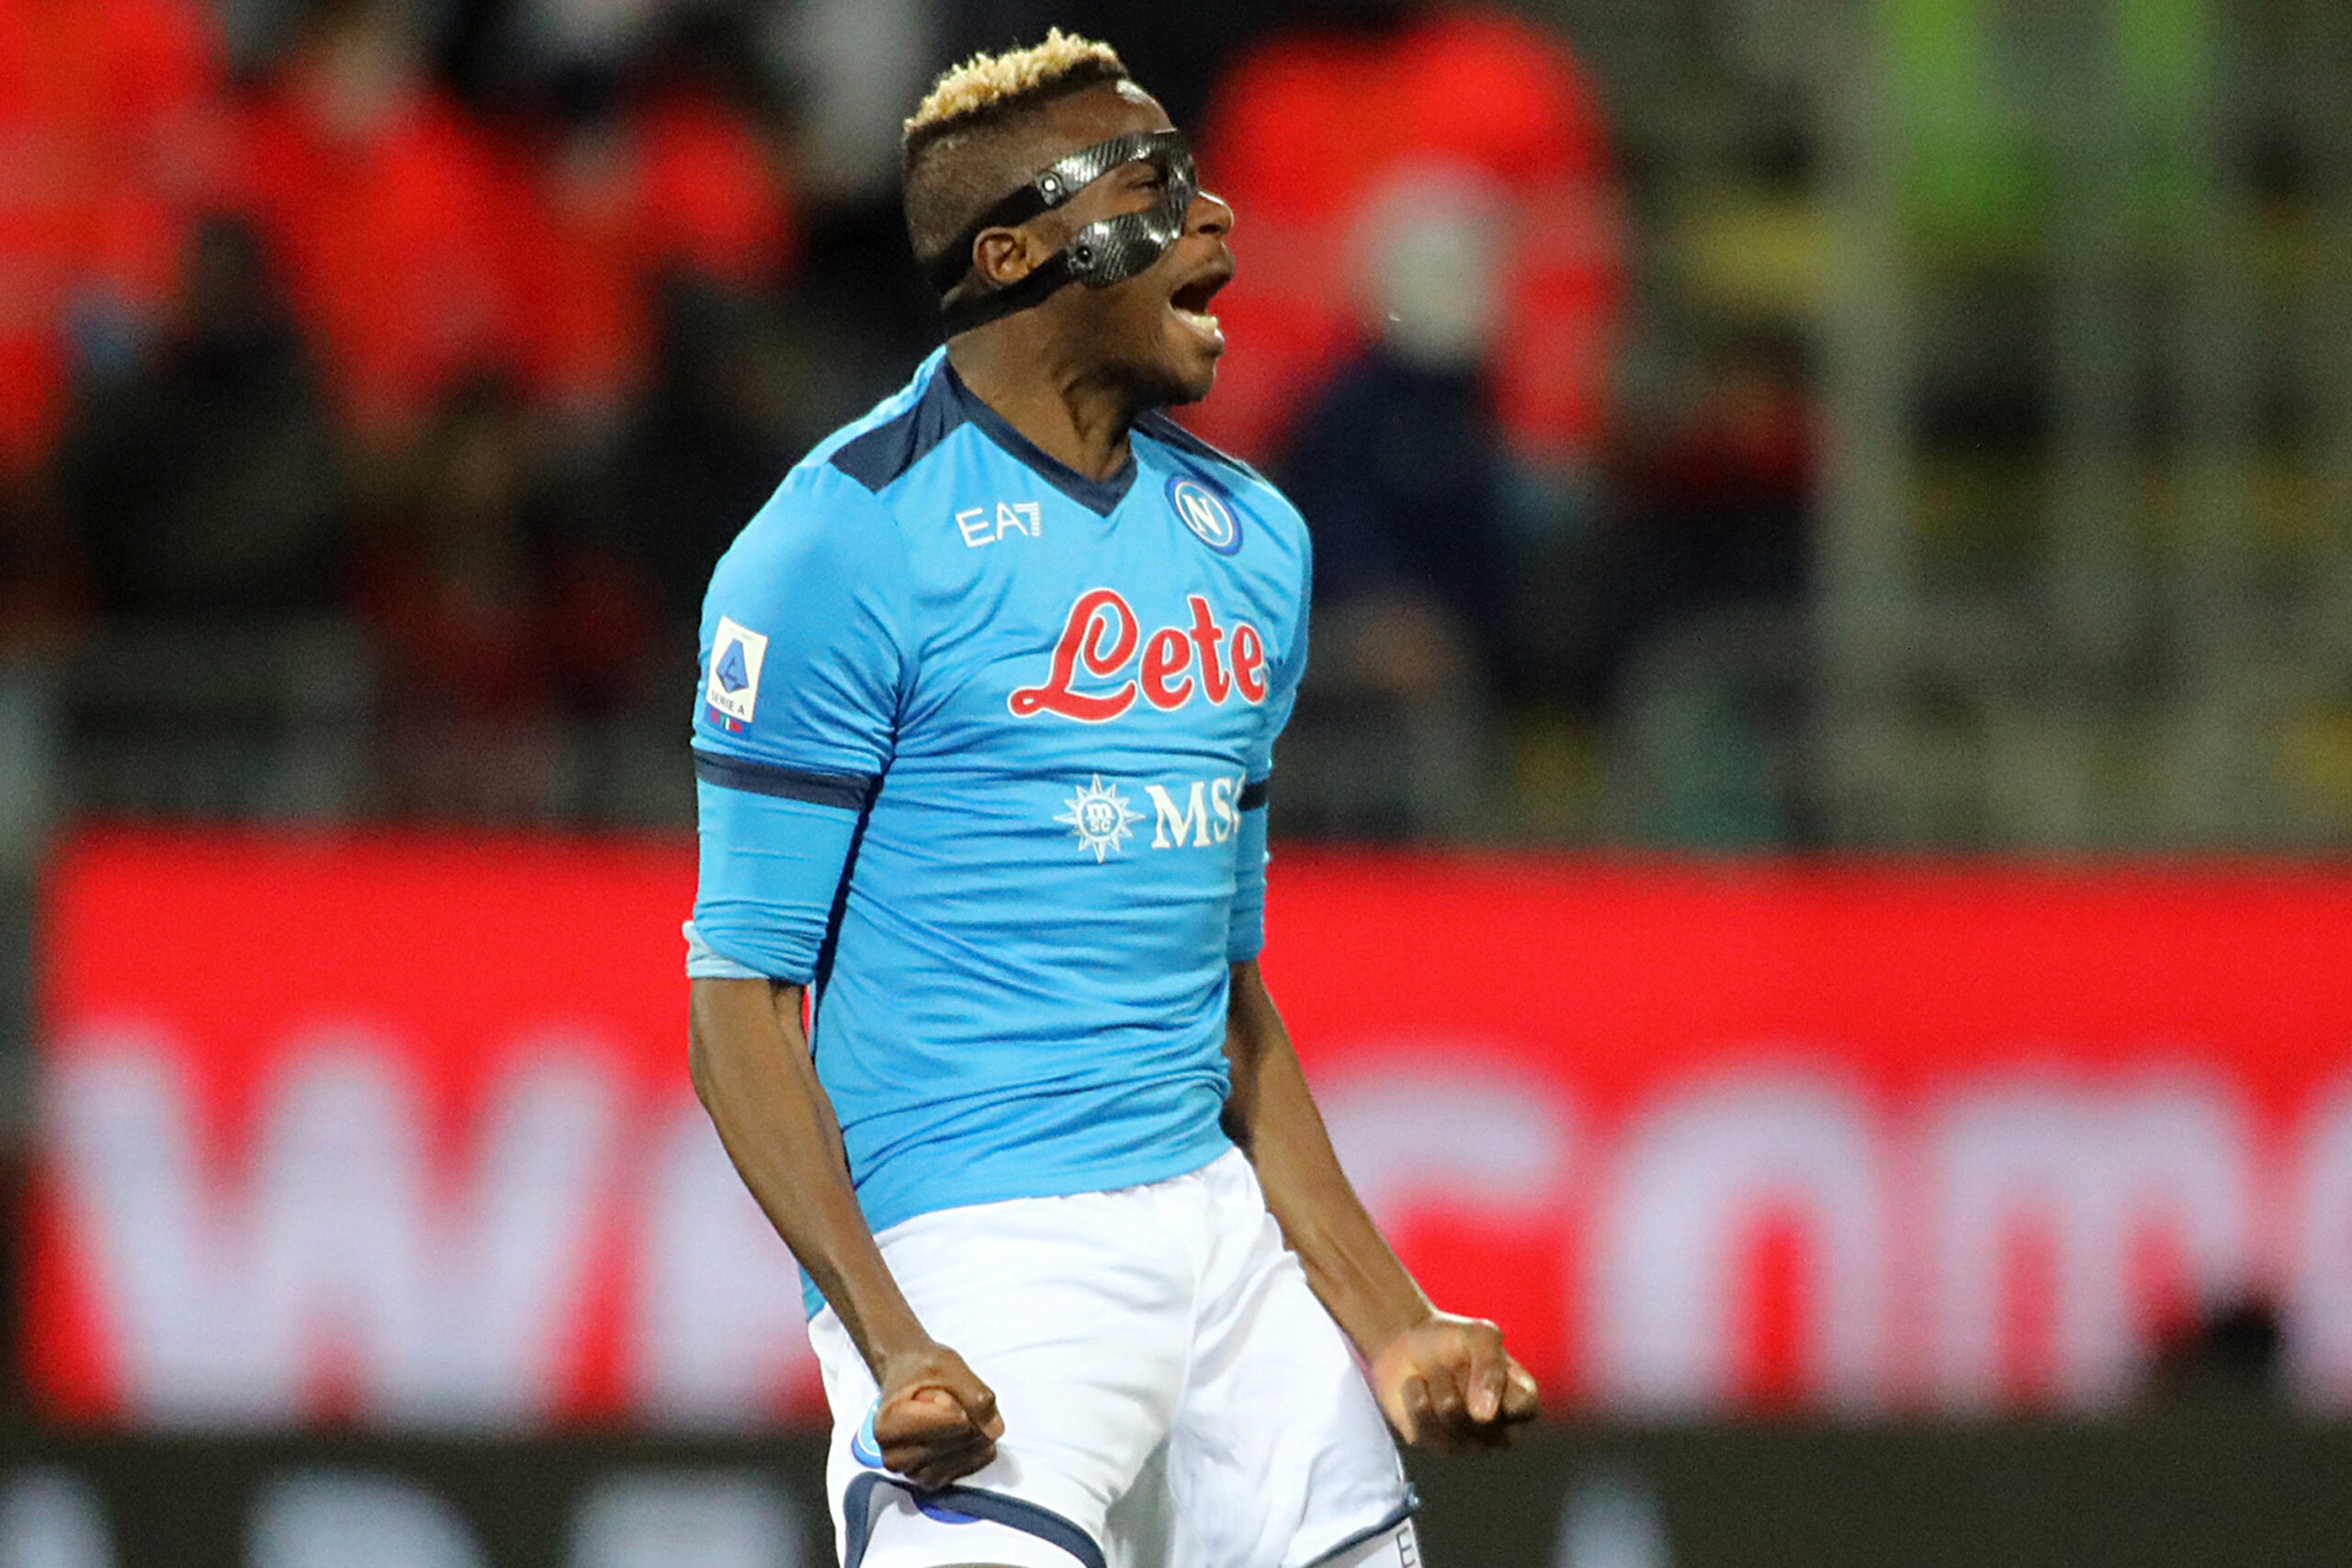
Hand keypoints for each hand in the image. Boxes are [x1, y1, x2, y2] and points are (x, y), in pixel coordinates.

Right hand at [871, 1342, 1005, 1489]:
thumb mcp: (948, 1365)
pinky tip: (968, 1432)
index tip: (942, 1392)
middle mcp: (894, 1454)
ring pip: (967, 1455)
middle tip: (951, 1401)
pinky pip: (968, 1468)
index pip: (951, 1421)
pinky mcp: (929, 1480)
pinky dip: (977, 1450)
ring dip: (976, 1434)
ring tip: (958, 1414)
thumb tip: (994, 1428)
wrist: (907, 1377)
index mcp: (889, 1424)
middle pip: (962, 1438)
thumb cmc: (919, 1371)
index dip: (959, 1402)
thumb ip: (975, 1394)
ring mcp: (912, 1471)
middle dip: (970, 1417)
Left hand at [1368, 1312, 1539, 1451]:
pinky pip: (1423, 1420)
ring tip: (1438, 1375)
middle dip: (1460, 1375)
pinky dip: (1416, 1392)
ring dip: (1437, 1381)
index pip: (1521, 1404)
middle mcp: (1502, 1430)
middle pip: (1480, 1410)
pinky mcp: (1436, 1445)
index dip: (1493, 1379)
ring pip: (1450, 1412)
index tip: (1478, 1357)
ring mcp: (1470, 1443)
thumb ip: (1492, 1365)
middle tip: (1456, 1364)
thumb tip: (1485, 1416)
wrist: (1407, 1343)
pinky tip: (1420, 1387)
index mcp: (1522, 1402)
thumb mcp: (1480, 1334)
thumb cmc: (1452, 1340)